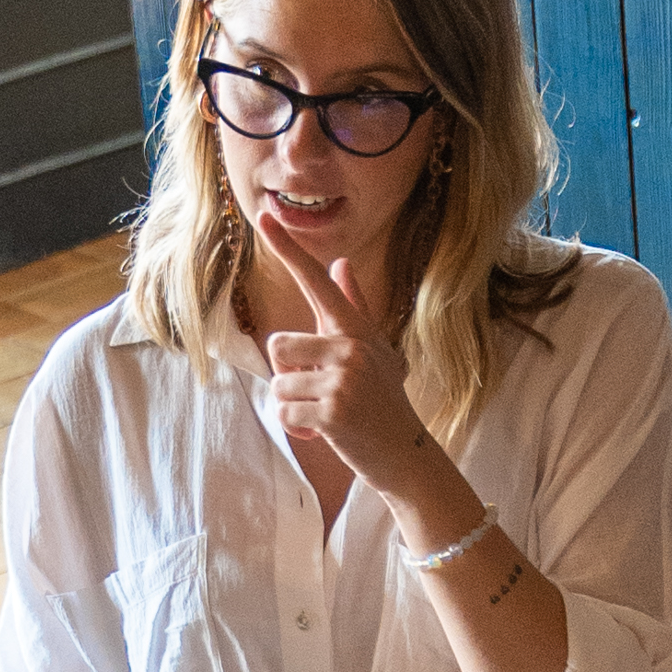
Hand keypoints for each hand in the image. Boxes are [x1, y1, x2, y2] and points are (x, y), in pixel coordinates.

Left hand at [263, 245, 439, 506]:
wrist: (406, 455)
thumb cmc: (385, 400)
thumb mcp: (376, 351)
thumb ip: (354, 308)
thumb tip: (341, 262)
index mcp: (356, 330)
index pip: (318, 283)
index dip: (289, 249)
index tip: (265, 217)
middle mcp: (351, 348)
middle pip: (277, 345)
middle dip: (288, 375)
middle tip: (319, 392)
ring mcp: (344, 380)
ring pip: (279, 384)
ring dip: (293, 404)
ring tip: (323, 413)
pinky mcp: (333, 412)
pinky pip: (286, 412)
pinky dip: (298, 428)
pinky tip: (324, 432)